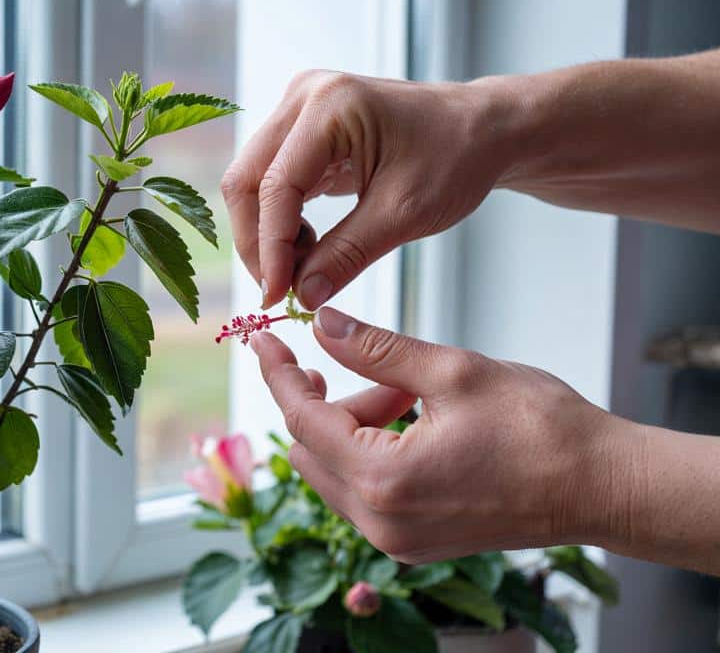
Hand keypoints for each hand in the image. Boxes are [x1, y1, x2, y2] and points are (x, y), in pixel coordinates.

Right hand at [221, 71, 509, 309]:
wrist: (483, 129)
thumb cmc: (457, 157)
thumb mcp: (404, 214)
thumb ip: (346, 255)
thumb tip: (302, 296)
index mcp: (331, 106)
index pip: (275, 186)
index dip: (270, 247)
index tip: (277, 295)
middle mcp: (304, 96)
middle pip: (246, 179)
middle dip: (258, 241)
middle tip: (280, 289)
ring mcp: (299, 108)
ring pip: (251, 181)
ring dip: (266, 232)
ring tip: (301, 269)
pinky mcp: (302, 127)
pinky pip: (271, 179)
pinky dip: (280, 219)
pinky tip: (307, 246)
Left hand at [249, 307, 628, 562]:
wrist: (603, 487)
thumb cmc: (541, 428)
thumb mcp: (452, 371)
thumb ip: (377, 349)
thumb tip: (322, 325)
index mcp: (382, 479)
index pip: (301, 417)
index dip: (279, 372)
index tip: (263, 339)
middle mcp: (380, 521)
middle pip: (309, 448)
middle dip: (327, 400)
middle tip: (368, 368)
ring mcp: (395, 539)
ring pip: (335, 470)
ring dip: (353, 426)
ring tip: (410, 395)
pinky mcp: (413, 542)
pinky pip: (364, 492)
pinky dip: (372, 452)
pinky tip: (415, 425)